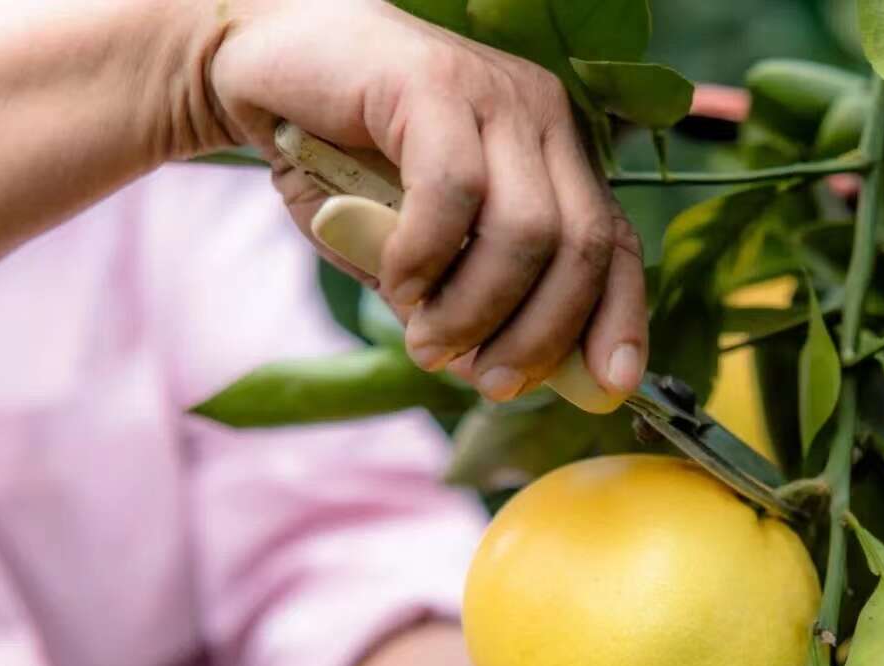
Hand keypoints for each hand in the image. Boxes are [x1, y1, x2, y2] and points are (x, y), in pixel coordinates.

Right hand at [205, 0, 646, 399]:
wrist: (263, 61)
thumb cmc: (343, 161)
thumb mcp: (419, 249)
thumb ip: (463, 297)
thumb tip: (499, 373)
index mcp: (555, 158)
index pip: (617, 244)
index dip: (620, 319)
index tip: (609, 386)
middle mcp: (542, 121)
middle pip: (584, 246)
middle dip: (541, 334)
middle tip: (489, 382)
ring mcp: (495, 97)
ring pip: (527, 230)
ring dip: (477, 309)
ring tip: (428, 343)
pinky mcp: (435, 82)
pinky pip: (453, 192)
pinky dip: (425, 257)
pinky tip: (397, 282)